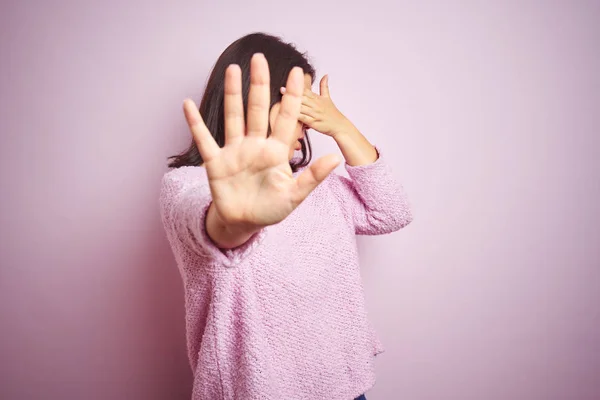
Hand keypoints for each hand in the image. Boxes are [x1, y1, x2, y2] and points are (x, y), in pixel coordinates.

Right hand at [183, 54, 340, 232]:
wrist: (244, 223)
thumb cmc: (271, 209)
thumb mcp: (294, 195)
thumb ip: (312, 177)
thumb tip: (336, 158)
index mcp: (276, 151)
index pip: (286, 119)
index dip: (292, 97)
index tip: (298, 73)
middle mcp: (255, 145)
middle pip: (258, 109)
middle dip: (259, 84)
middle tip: (260, 58)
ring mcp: (235, 151)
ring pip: (234, 116)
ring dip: (232, 93)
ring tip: (232, 69)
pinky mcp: (216, 162)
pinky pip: (204, 139)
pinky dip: (195, 123)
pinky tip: (188, 104)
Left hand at [281, 75, 355, 137]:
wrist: (340, 126)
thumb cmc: (332, 114)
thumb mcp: (328, 98)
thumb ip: (324, 86)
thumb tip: (325, 75)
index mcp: (317, 98)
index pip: (305, 90)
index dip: (295, 86)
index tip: (285, 83)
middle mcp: (315, 104)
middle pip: (302, 97)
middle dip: (291, 93)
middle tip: (281, 90)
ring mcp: (314, 114)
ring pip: (302, 107)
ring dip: (292, 104)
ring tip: (281, 101)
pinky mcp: (314, 123)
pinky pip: (304, 119)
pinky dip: (297, 116)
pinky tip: (289, 114)